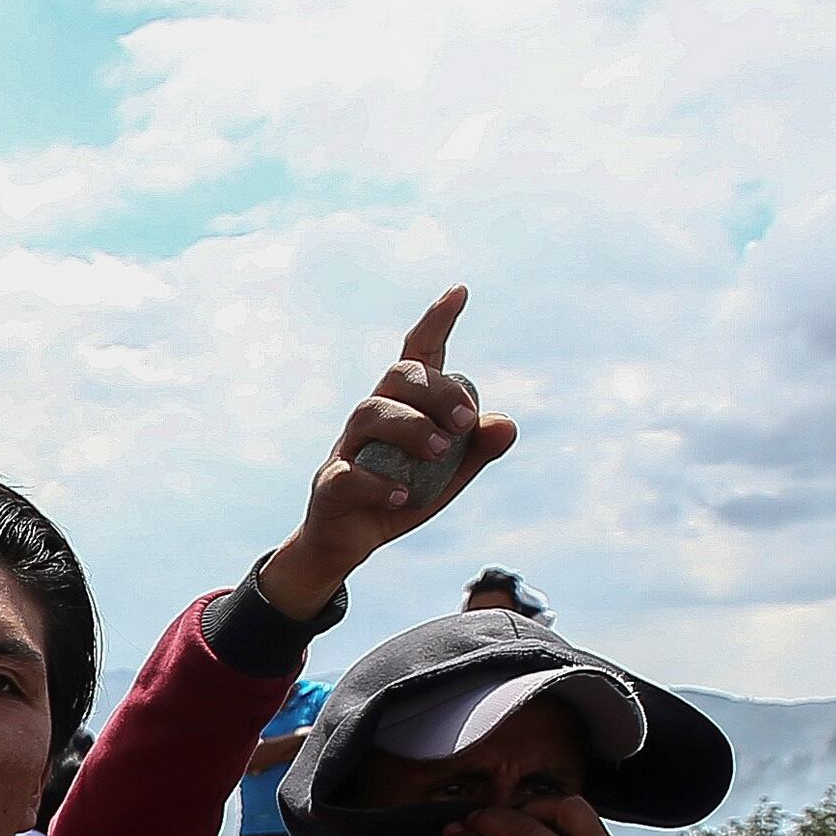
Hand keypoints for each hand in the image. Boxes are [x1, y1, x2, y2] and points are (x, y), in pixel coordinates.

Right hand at [258, 290, 517, 612]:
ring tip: (441, 454)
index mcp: (403, 408)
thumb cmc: (399, 496)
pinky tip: (405, 496)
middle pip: (397, 377)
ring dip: (412, 428)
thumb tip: (505, 423)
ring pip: (370, 414)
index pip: (418, 355)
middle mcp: (372, 418)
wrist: (347, 542)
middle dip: (438, 392)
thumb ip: (478, 450)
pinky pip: (349, 473)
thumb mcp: (448, 476)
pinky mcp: (330, 484)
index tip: (460, 292)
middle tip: (466, 424)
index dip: (436, 321)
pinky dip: (382, 482)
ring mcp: (346, 448)